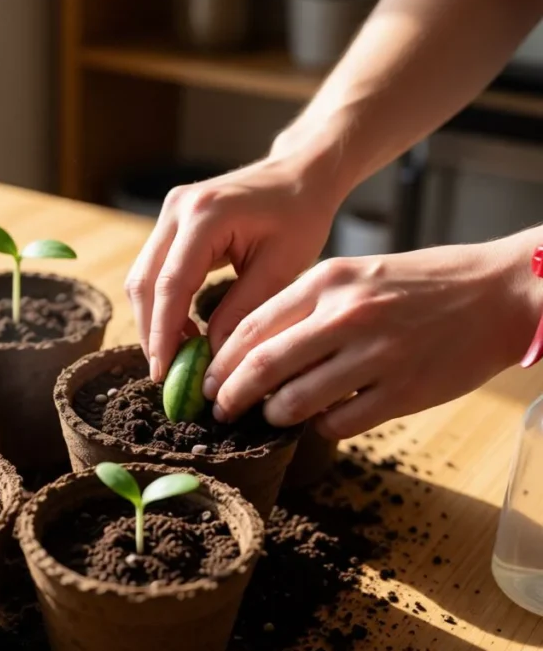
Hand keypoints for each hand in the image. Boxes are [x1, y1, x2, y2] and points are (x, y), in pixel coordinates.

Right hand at [124, 154, 341, 381]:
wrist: (299, 173)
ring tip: (177, 357)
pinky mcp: (170, 223)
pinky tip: (183, 330)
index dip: (163, 333)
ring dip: (153, 320)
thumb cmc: (300, 215)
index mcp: (205, 215)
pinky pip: (153, 270)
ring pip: (141, 278)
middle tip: (166, 374)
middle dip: (151, 333)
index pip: (170, 284)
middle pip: (143, 283)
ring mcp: (168, 212)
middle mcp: (176, 209)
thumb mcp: (282, 267)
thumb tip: (211, 357)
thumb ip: (243, 311)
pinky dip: (162, 304)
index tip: (164, 372)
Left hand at [203, 239, 542, 438]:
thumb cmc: (419, 284)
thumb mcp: (355, 275)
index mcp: (328, 281)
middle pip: (261, 367)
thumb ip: (305, 306)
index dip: (220, 362)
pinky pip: (340, 422)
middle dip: (230, 396)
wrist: (497, 293)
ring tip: (270, 417)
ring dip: (273, 415)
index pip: (250, 327)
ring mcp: (376, 355)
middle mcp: (346, 315)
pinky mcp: (403, 391)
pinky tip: (322, 421)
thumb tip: (251, 348)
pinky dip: (321, 427)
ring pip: (295, 401)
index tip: (207, 381)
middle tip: (219, 411)